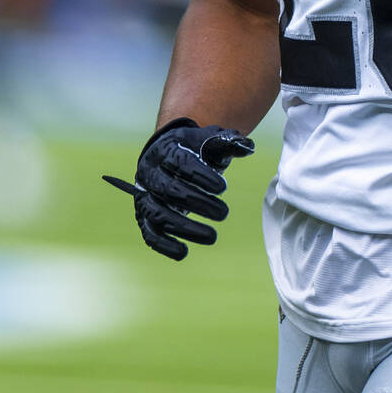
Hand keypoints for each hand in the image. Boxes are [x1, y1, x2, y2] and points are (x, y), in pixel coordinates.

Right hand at [103, 117, 253, 259]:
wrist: (166, 154)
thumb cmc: (192, 148)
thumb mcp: (207, 140)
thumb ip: (227, 143)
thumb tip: (248, 147)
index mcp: (164, 149)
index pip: (180, 163)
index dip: (201, 176)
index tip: (223, 188)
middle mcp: (149, 173)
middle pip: (170, 190)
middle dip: (198, 203)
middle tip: (224, 213)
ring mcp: (144, 196)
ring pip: (159, 214)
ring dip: (185, 228)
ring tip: (212, 236)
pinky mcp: (143, 216)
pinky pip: (149, 233)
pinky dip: (164, 245)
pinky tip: (183, 252)